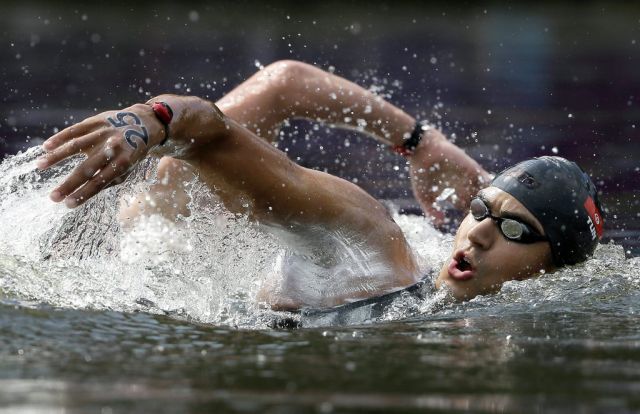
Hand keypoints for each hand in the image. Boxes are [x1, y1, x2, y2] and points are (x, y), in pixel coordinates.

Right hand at [36, 104, 164, 207]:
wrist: (145, 124)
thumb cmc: (133, 153)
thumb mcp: (128, 169)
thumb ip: (109, 180)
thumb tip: (86, 193)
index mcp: (123, 163)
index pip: (100, 182)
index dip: (84, 194)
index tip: (68, 205)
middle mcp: (113, 148)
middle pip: (87, 168)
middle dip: (69, 184)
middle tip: (52, 197)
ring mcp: (104, 133)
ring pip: (76, 146)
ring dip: (57, 157)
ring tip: (40, 166)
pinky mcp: (97, 121)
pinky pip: (75, 130)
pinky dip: (60, 138)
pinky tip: (46, 147)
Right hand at [408, 129, 490, 225]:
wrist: (424, 151)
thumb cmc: (421, 173)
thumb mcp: (425, 196)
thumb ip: (432, 211)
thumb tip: (440, 224)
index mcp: (453, 193)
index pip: (465, 208)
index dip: (469, 218)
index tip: (473, 229)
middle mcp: (463, 186)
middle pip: (479, 202)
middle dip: (483, 212)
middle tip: (486, 223)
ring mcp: (469, 178)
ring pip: (485, 191)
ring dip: (488, 201)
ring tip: (491, 212)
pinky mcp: (473, 169)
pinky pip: (486, 179)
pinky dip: (490, 188)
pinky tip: (492, 198)